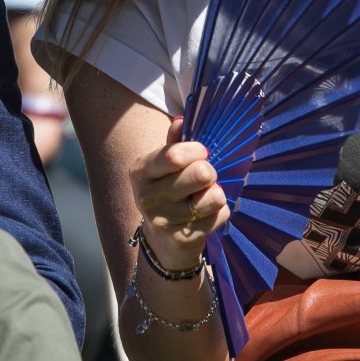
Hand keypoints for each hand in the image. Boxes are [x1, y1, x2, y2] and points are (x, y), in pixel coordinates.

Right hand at [129, 117, 230, 273]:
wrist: (164, 240)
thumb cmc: (169, 190)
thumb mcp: (166, 165)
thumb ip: (174, 143)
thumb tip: (181, 121)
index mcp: (140, 171)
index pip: (175, 156)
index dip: (197, 151)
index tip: (202, 152)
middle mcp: (145, 197)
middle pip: (199, 174)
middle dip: (211, 171)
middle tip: (207, 175)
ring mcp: (162, 221)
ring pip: (213, 197)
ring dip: (217, 194)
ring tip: (206, 196)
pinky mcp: (181, 240)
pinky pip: (219, 216)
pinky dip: (220, 213)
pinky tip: (207, 215)